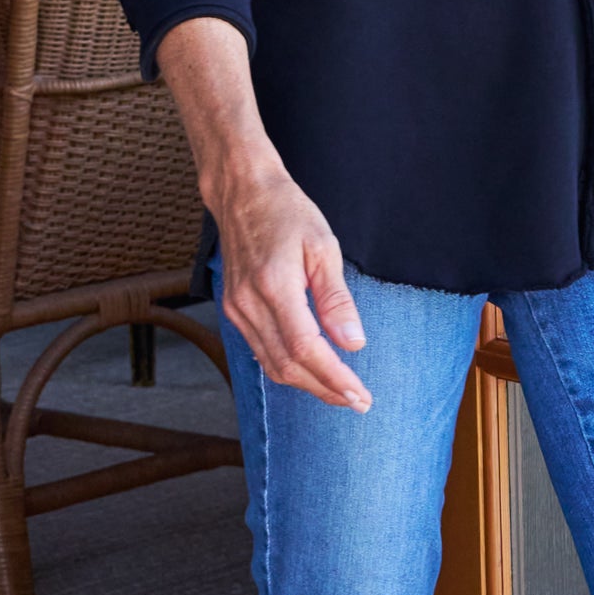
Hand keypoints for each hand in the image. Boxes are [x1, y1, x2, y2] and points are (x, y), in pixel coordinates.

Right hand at [156, 13, 370, 411]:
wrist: (241, 193)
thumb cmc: (287, 213)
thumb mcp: (323, 247)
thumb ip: (336, 299)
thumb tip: (354, 343)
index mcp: (274, 286)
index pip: (306, 349)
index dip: (334, 378)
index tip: (361, 395)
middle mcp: (248, 304)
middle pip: (288, 366)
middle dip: (325, 390)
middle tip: (358, 401)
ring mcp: (236, 309)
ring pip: (272, 365)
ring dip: (308, 385)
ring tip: (341, 393)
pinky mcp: (232, 310)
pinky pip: (261, 352)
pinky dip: (288, 368)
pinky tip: (312, 372)